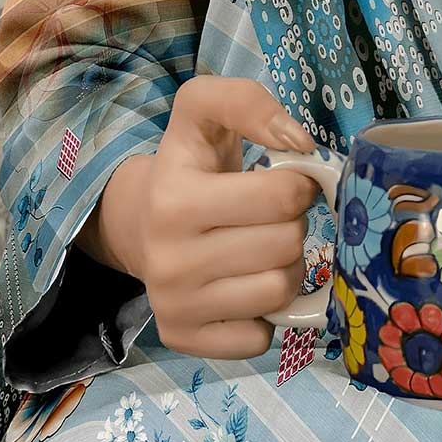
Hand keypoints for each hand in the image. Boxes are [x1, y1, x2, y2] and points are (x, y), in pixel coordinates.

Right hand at [106, 76, 324, 359]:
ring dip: (287, 267)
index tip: (287, 181)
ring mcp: (173, 305)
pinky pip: (260, 338)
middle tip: (272, 217)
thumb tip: (300, 143)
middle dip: (293, 224)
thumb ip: (248, 102)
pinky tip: (247, 285)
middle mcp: (167, 259)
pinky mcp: (183, 339)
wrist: (141, 218)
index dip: (300, 184)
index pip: (282, 198)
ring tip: (263, 247)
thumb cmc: (191, 162)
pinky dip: (267, 313)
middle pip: (287, 245)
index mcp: (175, 200)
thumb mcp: (204, 109)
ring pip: (279, 291)